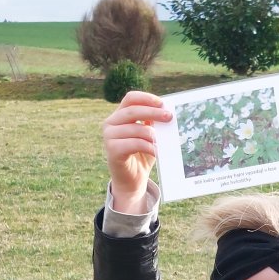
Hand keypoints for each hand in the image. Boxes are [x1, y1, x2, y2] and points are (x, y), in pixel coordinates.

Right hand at [102, 90, 171, 213]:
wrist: (132, 180)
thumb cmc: (142, 155)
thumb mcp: (149, 136)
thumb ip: (152, 123)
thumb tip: (165, 111)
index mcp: (119, 116)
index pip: (130, 99)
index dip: (146, 98)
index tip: (162, 103)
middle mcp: (110, 123)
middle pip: (132, 110)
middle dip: (153, 112)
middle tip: (169, 117)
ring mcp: (109, 136)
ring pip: (135, 128)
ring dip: (153, 135)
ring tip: (163, 141)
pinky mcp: (112, 150)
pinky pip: (134, 143)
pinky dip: (149, 147)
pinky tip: (157, 151)